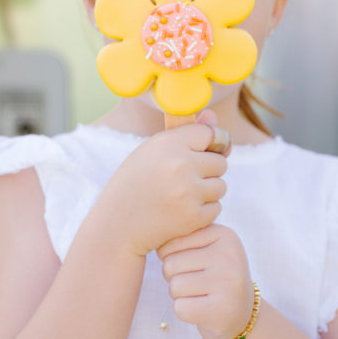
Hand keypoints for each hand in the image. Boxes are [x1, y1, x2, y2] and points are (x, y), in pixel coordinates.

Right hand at [99, 117, 227, 256]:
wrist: (117, 225)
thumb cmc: (135, 183)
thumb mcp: (152, 151)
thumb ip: (186, 133)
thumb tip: (213, 113)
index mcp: (169, 143)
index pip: (211, 134)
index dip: (208, 145)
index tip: (199, 153)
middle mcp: (181, 165)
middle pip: (220, 162)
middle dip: (208, 171)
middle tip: (185, 179)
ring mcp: (188, 192)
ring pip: (220, 186)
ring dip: (207, 192)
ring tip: (182, 196)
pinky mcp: (193, 217)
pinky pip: (216, 208)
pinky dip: (204, 211)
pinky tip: (182, 211)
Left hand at [157, 224, 253, 338]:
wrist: (241, 313)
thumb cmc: (214, 276)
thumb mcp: (206, 247)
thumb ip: (183, 237)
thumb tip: (156, 244)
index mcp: (223, 234)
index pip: (172, 242)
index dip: (172, 258)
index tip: (195, 265)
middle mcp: (229, 255)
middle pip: (170, 264)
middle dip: (175, 277)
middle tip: (198, 283)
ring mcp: (227, 283)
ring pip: (174, 286)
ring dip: (180, 295)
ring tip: (201, 294)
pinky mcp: (221, 310)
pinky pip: (180, 308)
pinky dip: (185, 311)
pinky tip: (203, 309)